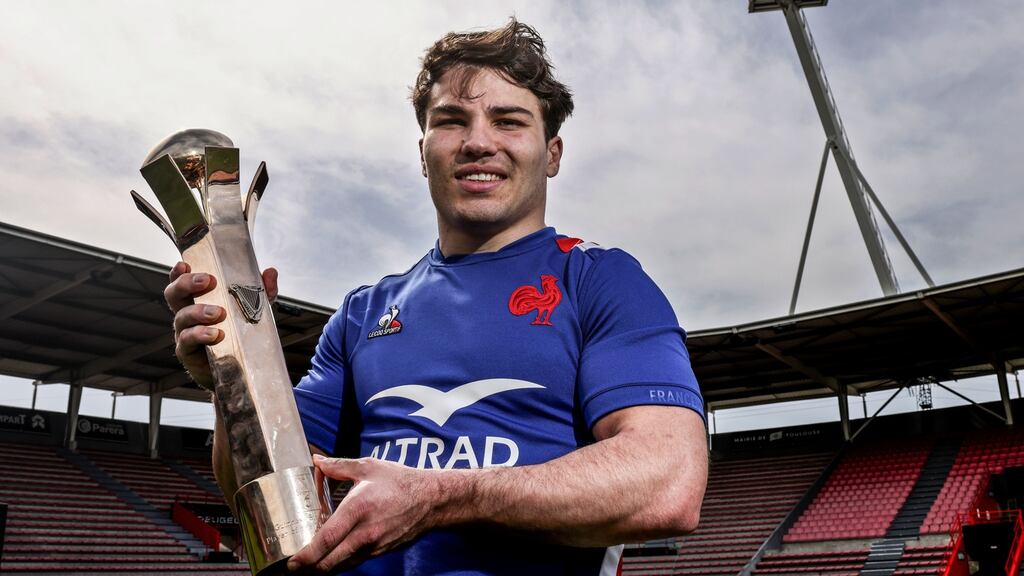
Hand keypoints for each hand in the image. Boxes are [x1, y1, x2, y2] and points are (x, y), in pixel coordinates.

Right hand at [164, 261, 278, 387]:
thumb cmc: (239, 333)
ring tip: (218, 313)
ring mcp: (184, 333)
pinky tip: (216, 334)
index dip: (178, 272)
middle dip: (186, 284)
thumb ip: (261, 291)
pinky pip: (188, 341)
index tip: (185, 264)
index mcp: (197, 300)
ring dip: (198, 312)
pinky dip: (200, 335)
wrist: (237, 369)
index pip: (181, 282)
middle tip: (207, 281)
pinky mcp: (188, 352)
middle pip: (173, 294)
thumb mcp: (252, 310)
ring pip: (181, 317)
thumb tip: (270, 272)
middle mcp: (186, 314)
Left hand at [287, 456, 444, 572]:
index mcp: (358, 508)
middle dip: (309, 568)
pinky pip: (354, 561)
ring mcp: (374, 545)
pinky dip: (339, 562)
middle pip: (330, 561)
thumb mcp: (368, 467)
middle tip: (294, 566)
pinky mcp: (380, 551)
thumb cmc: (400, 482)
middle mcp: (365, 532)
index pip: (327, 538)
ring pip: (341, 565)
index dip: (307, 554)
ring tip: (309, 562)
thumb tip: (317, 461)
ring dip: (323, 567)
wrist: (431, 499)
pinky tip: (331, 554)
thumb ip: (338, 466)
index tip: (292, 561)